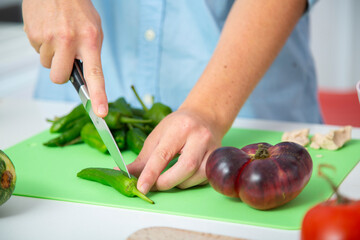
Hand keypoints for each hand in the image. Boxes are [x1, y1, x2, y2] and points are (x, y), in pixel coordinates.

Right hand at [22, 0, 107, 116]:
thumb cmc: (78, 10)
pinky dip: (43, 45)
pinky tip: (48, 30)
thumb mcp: (93, 30)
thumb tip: (84, 80)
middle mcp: (69, 41)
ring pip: (46, 65)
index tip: (100, 113)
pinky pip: (37, 52)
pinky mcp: (33, 34)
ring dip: (52, 56)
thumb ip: (90, 54)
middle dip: (61, 74)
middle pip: (59, 78)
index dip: (98, 96)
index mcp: (90, 40)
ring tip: (58, 36)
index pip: (95, 74)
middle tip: (65, 59)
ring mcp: (49, 38)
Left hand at [127, 107, 223, 193]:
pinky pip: (203, 179)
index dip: (151, 173)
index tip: (141, 187)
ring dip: (178, 183)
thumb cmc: (178, 126)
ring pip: (195, 176)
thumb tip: (124, 173)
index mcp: (181, 128)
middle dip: (166, 182)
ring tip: (168, 177)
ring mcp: (213, 148)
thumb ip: (143, 158)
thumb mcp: (158, 136)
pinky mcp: (217, 159)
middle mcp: (200, 137)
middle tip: (153, 185)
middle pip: (185, 167)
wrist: (205, 117)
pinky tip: (182, 175)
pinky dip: (189, 182)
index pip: (164, 154)